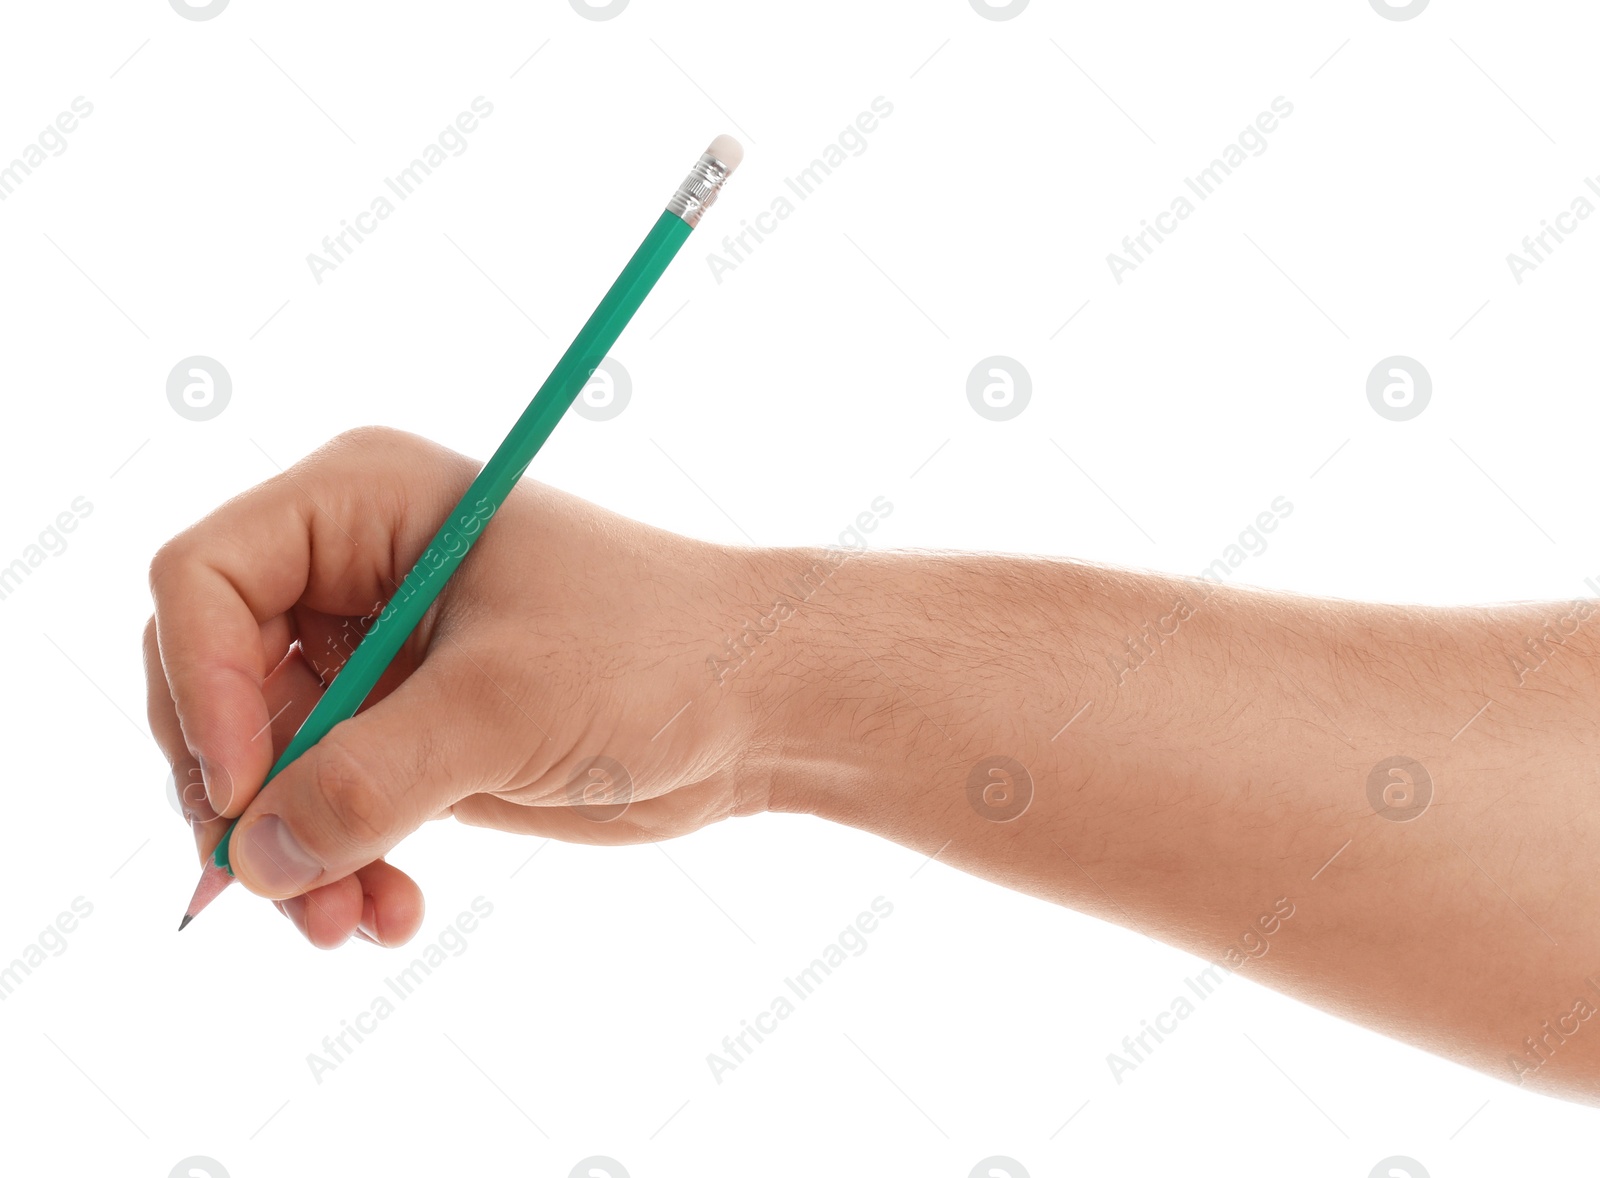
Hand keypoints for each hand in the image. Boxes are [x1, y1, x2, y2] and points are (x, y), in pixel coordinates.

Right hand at [145, 427, 768, 947]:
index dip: (202, 687)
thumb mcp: (501, 707)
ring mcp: (376, 655)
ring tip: (347, 925)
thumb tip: (253, 861)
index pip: (203, 578)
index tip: (243, 791)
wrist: (756, 700)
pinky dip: (340, 862)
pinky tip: (390, 913)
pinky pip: (326, 802)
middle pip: (215, 680)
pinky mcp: (408, 730)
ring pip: (265, 761)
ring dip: (291, 852)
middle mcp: (353, 570)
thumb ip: (365, 779)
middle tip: (276, 886)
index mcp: (365, 503)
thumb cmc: (653, 652)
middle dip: (241, 793)